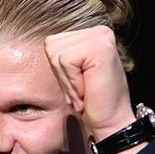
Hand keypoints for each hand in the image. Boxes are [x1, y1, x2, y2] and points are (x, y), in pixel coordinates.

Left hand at [43, 25, 138, 145]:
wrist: (110, 122)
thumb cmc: (90, 101)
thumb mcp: (71, 73)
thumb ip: (62, 55)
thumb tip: (44, 43)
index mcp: (91, 34)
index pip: (53, 43)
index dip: (59, 70)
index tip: (77, 84)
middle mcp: (98, 31)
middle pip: (52, 46)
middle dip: (62, 74)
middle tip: (81, 89)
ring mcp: (101, 37)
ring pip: (57, 54)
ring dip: (68, 80)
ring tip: (84, 90)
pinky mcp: (101, 47)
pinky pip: (66, 61)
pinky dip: (73, 82)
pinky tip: (87, 90)